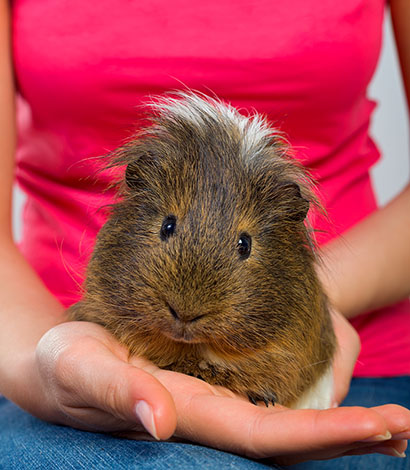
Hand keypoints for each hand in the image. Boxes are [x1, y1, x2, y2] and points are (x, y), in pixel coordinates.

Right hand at [24, 321, 408, 465]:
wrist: (57, 362)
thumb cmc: (65, 364)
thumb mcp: (82, 367)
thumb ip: (118, 390)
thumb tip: (160, 419)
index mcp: (185, 413)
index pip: (265, 434)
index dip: (322, 433)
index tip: (378, 426)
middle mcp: (205, 415)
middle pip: (287, 435)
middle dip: (347, 434)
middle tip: (403, 426)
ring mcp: (207, 401)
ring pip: (281, 420)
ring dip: (334, 422)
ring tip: (387, 421)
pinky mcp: (203, 383)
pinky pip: (261, 398)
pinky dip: (301, 399)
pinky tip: (324, 393)